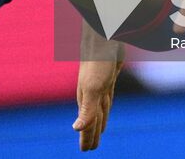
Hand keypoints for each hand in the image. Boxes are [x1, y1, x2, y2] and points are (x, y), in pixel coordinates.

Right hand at [73, 29, 122, 150]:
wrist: (102, 36)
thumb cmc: (96, 62)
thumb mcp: (93, 88)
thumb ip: (86, 110)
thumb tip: (76, 128)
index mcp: (87, 100)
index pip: (88, 125)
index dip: (87, 138)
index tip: (86, 151)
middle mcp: (91, 95)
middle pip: (93, 120)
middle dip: (91, 134)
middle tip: (90, 148)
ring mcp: (99, 86)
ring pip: (99, 110)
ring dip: (98, 122)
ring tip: (98, 132)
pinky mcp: (108, 77)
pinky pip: (106, 98)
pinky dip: (105, 107)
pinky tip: (105, 107)